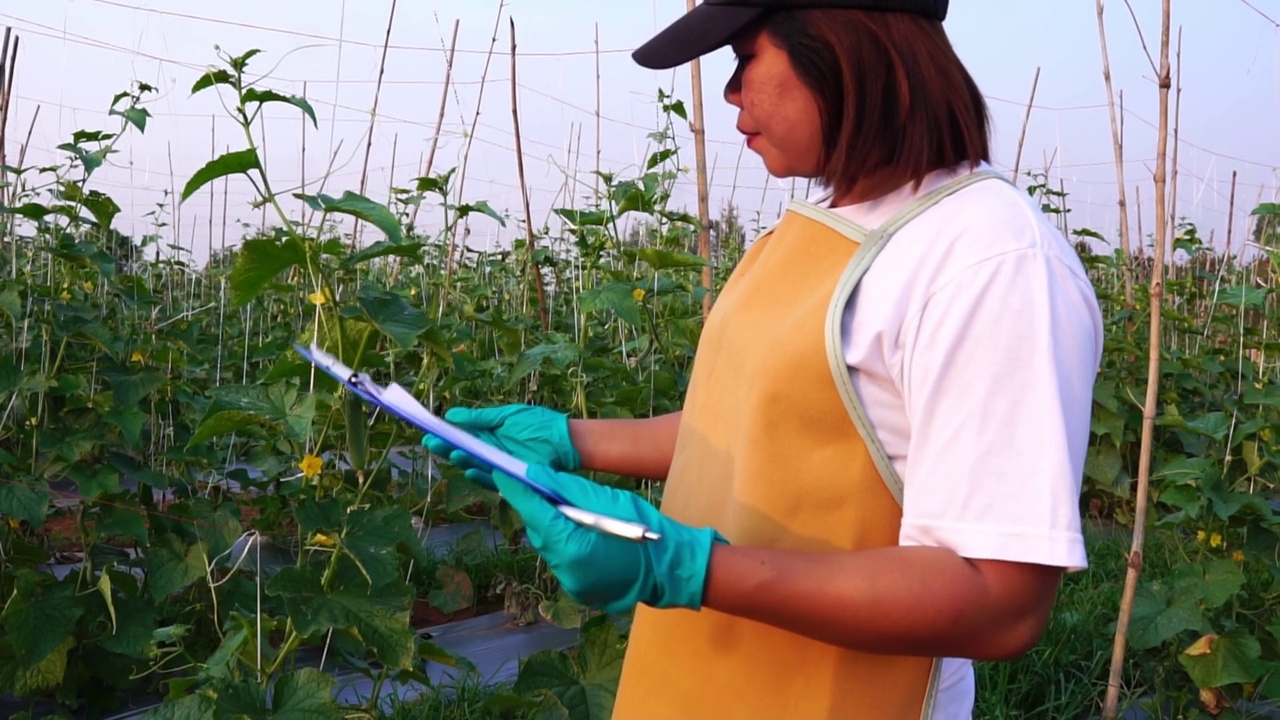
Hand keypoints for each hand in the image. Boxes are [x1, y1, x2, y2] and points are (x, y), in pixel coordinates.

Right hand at [422, 404, 580, 490]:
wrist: (565, 440)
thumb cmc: (539, 425)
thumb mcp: (507, 415)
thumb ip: (481, 417)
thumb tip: (452, 414)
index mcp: (488, 435)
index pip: (462, 436)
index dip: (445, 435)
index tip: (428, 430)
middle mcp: (490, 452)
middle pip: (463, 451)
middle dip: (446, 447)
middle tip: (430, 441)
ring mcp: (499, 465)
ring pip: (475, 465)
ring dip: (462, 460)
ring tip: (450, 452)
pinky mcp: (510, 478)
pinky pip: (491, 480)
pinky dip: (479, 477)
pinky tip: (468, 471)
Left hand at [491, 463, 724, 614]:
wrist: (670, 569)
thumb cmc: (644, 529)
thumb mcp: (609, 501)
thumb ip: (569, 491)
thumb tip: (536, 476)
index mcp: (575, 547)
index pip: (535, 514)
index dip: (517, 492)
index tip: (502, 473)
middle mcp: (567, 570)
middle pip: (539, 532)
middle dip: (533, 508)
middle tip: (527, 485)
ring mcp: (572, 584)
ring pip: (549, 547)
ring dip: (548, 527)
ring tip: (554, 507)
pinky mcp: (578, 590)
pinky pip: (561, 561)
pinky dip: (562, 544)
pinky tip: (572, 531)